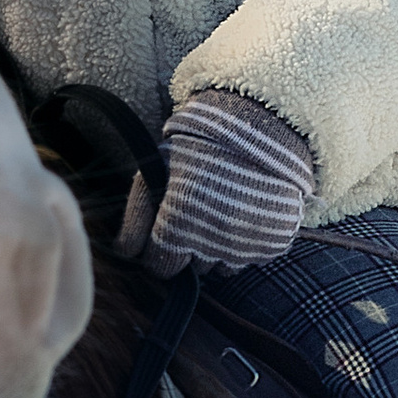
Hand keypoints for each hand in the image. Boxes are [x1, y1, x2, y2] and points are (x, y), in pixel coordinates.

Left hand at [121, 90, 316, 277]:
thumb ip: (135, 216)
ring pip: (223, 268)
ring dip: (219, 248)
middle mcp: (211, 245)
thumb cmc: (197, 148)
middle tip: (199, 212)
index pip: (161, 267)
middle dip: (191, 248)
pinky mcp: (272, 245)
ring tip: (224, 209)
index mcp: (178, 227)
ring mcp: (245, 248)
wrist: (258, 127)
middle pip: (193, 270)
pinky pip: (252, 258)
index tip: (168, 230)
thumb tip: (125, 254)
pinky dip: (248, 242)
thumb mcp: (155, 173)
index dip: (161, 250)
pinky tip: (246, 212)